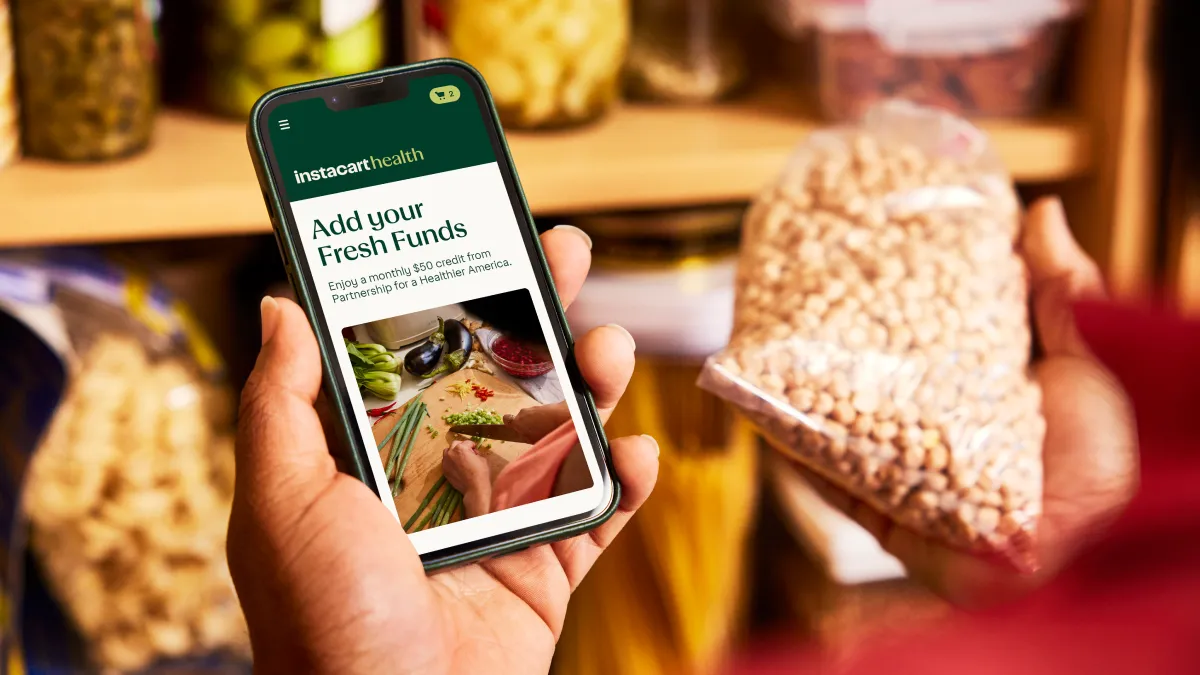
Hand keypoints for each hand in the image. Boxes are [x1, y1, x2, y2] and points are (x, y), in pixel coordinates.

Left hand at [227, 226, 658, 673]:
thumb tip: (280, 304)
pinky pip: (599, 514)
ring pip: (561, 434)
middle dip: (537, 313)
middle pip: (502, 377)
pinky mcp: (546, 571)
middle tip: (565, 251)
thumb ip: (284, 401)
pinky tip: (634, 452)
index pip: (421, 355)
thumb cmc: (325, 618)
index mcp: (376, 457)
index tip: (478, 233)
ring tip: (609, 348)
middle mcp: (440, 480)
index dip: (452, 293)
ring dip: (593, 384)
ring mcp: (499, 523)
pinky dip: (625, 482)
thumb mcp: (284, 499)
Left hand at [442, 440, 491, 517]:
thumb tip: (473, 453)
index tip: (475, 449)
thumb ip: (475, 453)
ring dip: (453, 452)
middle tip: (468, 452)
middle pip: (455, 444)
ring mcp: (446, 462)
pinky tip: (457, 466)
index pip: (467, 442)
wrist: (474, 488)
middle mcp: (451, 453)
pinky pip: (446, 462)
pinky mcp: (444, 470)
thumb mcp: (482, 459)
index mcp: (461, 448)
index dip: (473, 446)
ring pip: (447, 452)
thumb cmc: (480, 472)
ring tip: (460, 459)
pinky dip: (450, 461)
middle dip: (462, 446)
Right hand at [503, 402, 571, 443]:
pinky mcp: (544, 405)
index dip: (510, 423)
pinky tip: (552, 423)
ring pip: (531, 414)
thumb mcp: (532, 440)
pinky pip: (541, 412)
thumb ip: (525, 436)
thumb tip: (523, 434)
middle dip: (526, 423)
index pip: (506, 419)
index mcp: (517, 422)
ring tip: (546, 428)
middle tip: (534, 432)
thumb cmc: (545, 432)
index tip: (515, 428)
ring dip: (536, 420)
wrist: (562, 417)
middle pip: (521, 417)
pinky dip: (544, 417)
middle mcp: (523, 412)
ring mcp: (534, 407)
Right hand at [799, 197, 1138, 606]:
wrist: (1098, 537)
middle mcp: (947, 437)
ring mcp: (917, 482)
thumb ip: (1064, 288)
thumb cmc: (1107, 452)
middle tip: (801, 314)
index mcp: (988, 394)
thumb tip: (1041, 211)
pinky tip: (776, 424)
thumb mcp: (1089, 351)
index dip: (891, 316)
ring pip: (850, 437)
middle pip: (879, 392)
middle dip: (839, 361)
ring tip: (774, 363)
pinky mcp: (896, 524)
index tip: (857, 276)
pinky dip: (806, 459)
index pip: (928, 348)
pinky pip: (840, 488)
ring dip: (811, 407)